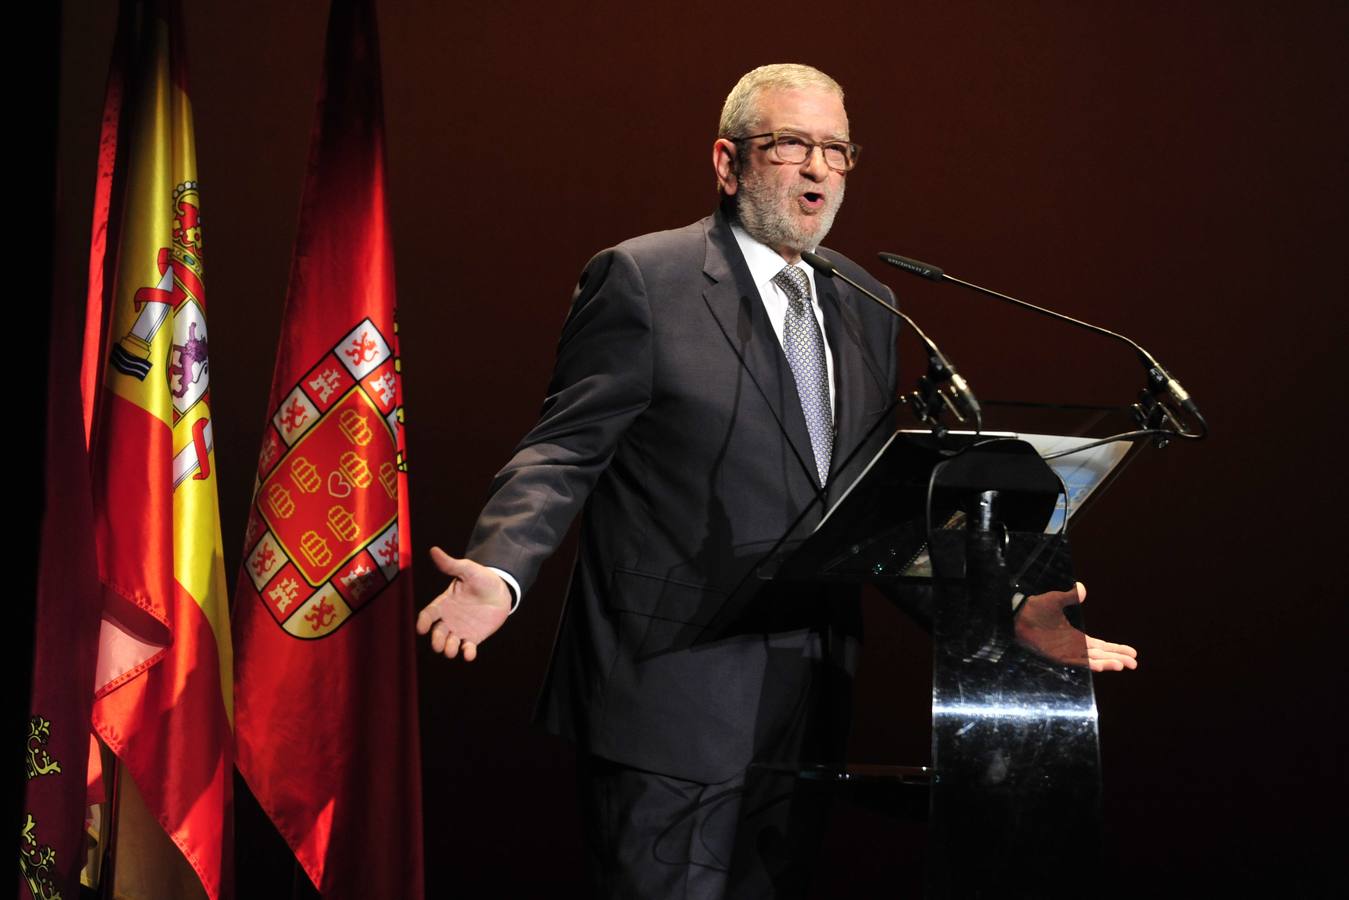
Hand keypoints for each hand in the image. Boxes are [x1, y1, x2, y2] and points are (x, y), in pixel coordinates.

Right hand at [415, 547, 511, 661]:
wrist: (501, 591)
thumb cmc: (482, 578)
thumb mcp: (468, 569)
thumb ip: (451, 564)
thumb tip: (434, 550)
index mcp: (444, 603)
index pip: (429, 614)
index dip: (424, 621)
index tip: (421, 628)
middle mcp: (449, 619)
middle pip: (437, 632)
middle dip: (437, 640)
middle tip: (439, 645)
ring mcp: (460, 629)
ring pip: (450, 643)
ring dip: (449, 649)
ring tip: (452, 650)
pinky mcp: (473, 638)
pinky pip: (467, 648)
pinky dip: (467, 653)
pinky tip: (469, 654)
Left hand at [1014, 582, 1137, 672]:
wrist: (1018, 615)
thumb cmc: (1035, 608)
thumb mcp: (1057, 600)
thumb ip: (1070, 596)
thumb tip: (1082, 587)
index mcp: (1076, 637)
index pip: (1101, 646)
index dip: (1116, 649)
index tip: (1132, 653)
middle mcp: (1073, 647)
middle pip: (1100, 655)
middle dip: (1117, 658)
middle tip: (1135, 663)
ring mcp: (1065, 652)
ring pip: (1091, 660)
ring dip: (1106, 663)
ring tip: (1122, 665)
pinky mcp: (1057, 656)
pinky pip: (1076, 662)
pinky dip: (1089, 664)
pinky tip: (1101, 665)